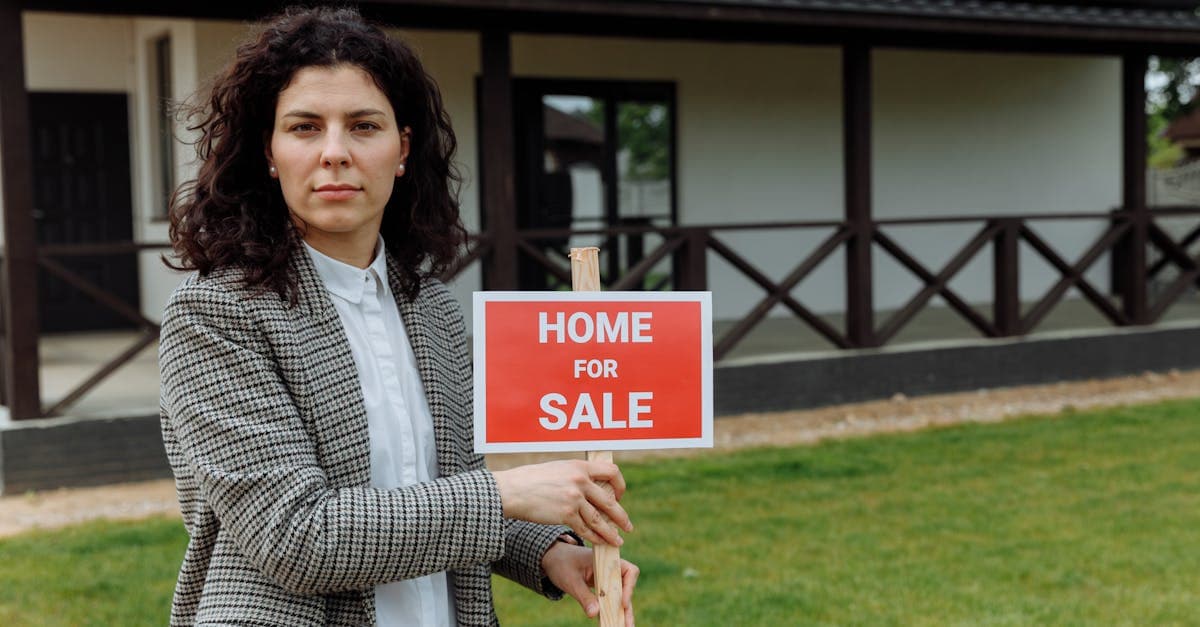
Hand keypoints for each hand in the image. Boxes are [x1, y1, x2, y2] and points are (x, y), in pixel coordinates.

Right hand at [492, 460, 632, 545]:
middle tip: (627, 526)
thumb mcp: (558, 469)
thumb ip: (576, 475)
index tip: (618, 495)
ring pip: (600, 519)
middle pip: (609, 501)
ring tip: (618, 541)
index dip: (619, 485)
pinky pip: (586, 529)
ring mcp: (574, 499)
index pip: (612, 471)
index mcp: (580, 467)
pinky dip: (595, 538)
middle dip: (621, 516)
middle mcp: (580, 481)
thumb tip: (591, 487)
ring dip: (611, 532)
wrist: (513, 491)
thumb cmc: (531, 479)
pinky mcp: (566, 514)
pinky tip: (601, 543)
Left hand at [542, 540, 638, 625]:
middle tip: (628, 626)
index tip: (622, 603)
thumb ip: (584, 596)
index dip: (629, 588)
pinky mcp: (602, 588)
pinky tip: (611, 625)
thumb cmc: (562, 564)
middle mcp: (611, 569)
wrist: (553, 558)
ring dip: (621, 613)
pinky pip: (609, 601)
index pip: (629, 571)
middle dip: (627, 608)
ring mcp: (607, 579)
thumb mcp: (571, 580)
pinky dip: (610, 612)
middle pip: (626, 588)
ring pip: (619, 597)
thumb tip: (595, 614)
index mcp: (607, 559)